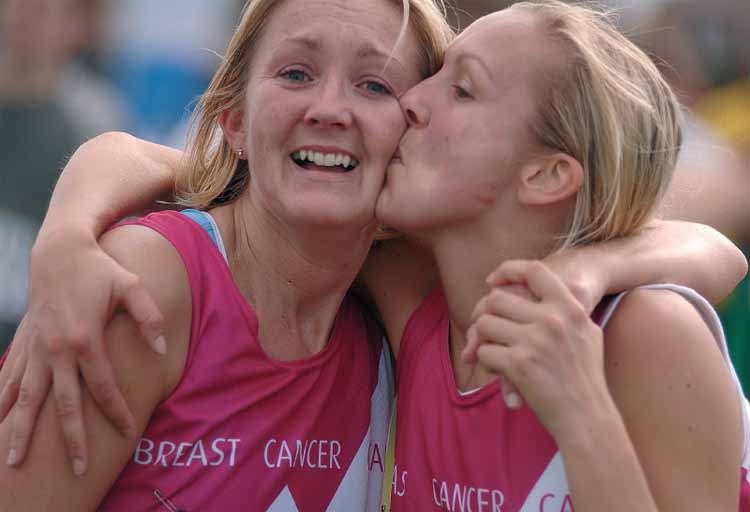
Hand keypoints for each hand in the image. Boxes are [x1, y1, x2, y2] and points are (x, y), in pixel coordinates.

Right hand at [0, 229, 165, 474]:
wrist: (59, 251)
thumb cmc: (100, 270)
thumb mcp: (131, 287)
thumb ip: (148, 319)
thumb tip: (160, 350)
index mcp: (84, 338)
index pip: (103, 387)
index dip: (117, 411)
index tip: (128, 433)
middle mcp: (55, 349)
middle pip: (63, 404)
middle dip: (70, 438)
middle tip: (77, 469)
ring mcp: (36, 348)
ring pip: (26, 399)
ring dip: (21, 431)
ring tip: (14, 462)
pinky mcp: (25, 343)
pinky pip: (9, 379)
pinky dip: (2, 402)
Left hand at [464, 260, 608, 438]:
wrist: (587, 416)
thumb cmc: (586, 377)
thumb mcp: (588, 333)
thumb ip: (570, 309)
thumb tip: (550, 287)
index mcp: (569, 308)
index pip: (534, 270)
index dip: (509, 269)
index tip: (494, 280)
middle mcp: (552, 320)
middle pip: (497, 299)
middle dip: (487, 314)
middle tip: (488, 330)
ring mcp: (535, 341)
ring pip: (485, 323)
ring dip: (483, 339)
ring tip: (495, 352)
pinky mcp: (519, 364)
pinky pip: (484, 351)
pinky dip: (486, 361)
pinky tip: (499, 370)